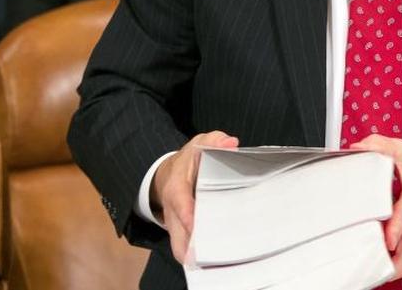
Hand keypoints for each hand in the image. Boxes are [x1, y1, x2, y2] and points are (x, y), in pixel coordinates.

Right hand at [150, 130, 238, 262]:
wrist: (169, 173)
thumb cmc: (190, 159)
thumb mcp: (201, 144)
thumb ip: (215, 141)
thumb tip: (231, 143)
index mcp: (176, 187)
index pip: (180, 203)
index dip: (188, 215)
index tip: (198, 226)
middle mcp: (173, 210)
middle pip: (178, 234)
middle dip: (193, 245)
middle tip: (215, 252)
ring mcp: (175, 224)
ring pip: (180, 246)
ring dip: (195, 255)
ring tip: (218, 259)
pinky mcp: (181, 232)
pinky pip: (185, 248)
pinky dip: (197, 255)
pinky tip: (216, 259)